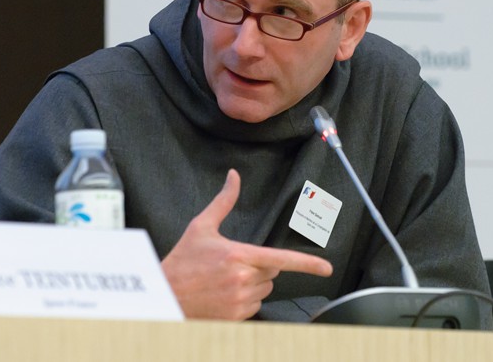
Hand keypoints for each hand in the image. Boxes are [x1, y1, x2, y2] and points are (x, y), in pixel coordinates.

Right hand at [161, 169, 332, 319]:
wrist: (166, 295)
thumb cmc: (182, 261)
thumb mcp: (201, 226)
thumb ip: (224, 201)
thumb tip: (234, 177)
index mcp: (238, 255)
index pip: (281, 259)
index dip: (308, 263)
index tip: (326, 267)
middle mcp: (242, 279)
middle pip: (272, 271)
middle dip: (260, 265)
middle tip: (234, 263)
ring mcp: (240, 300)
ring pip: (264, 289)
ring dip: (254, 283)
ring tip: (226, 279)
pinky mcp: (237, 316)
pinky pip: (255, 305)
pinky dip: (246, 299)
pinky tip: (225, 293)